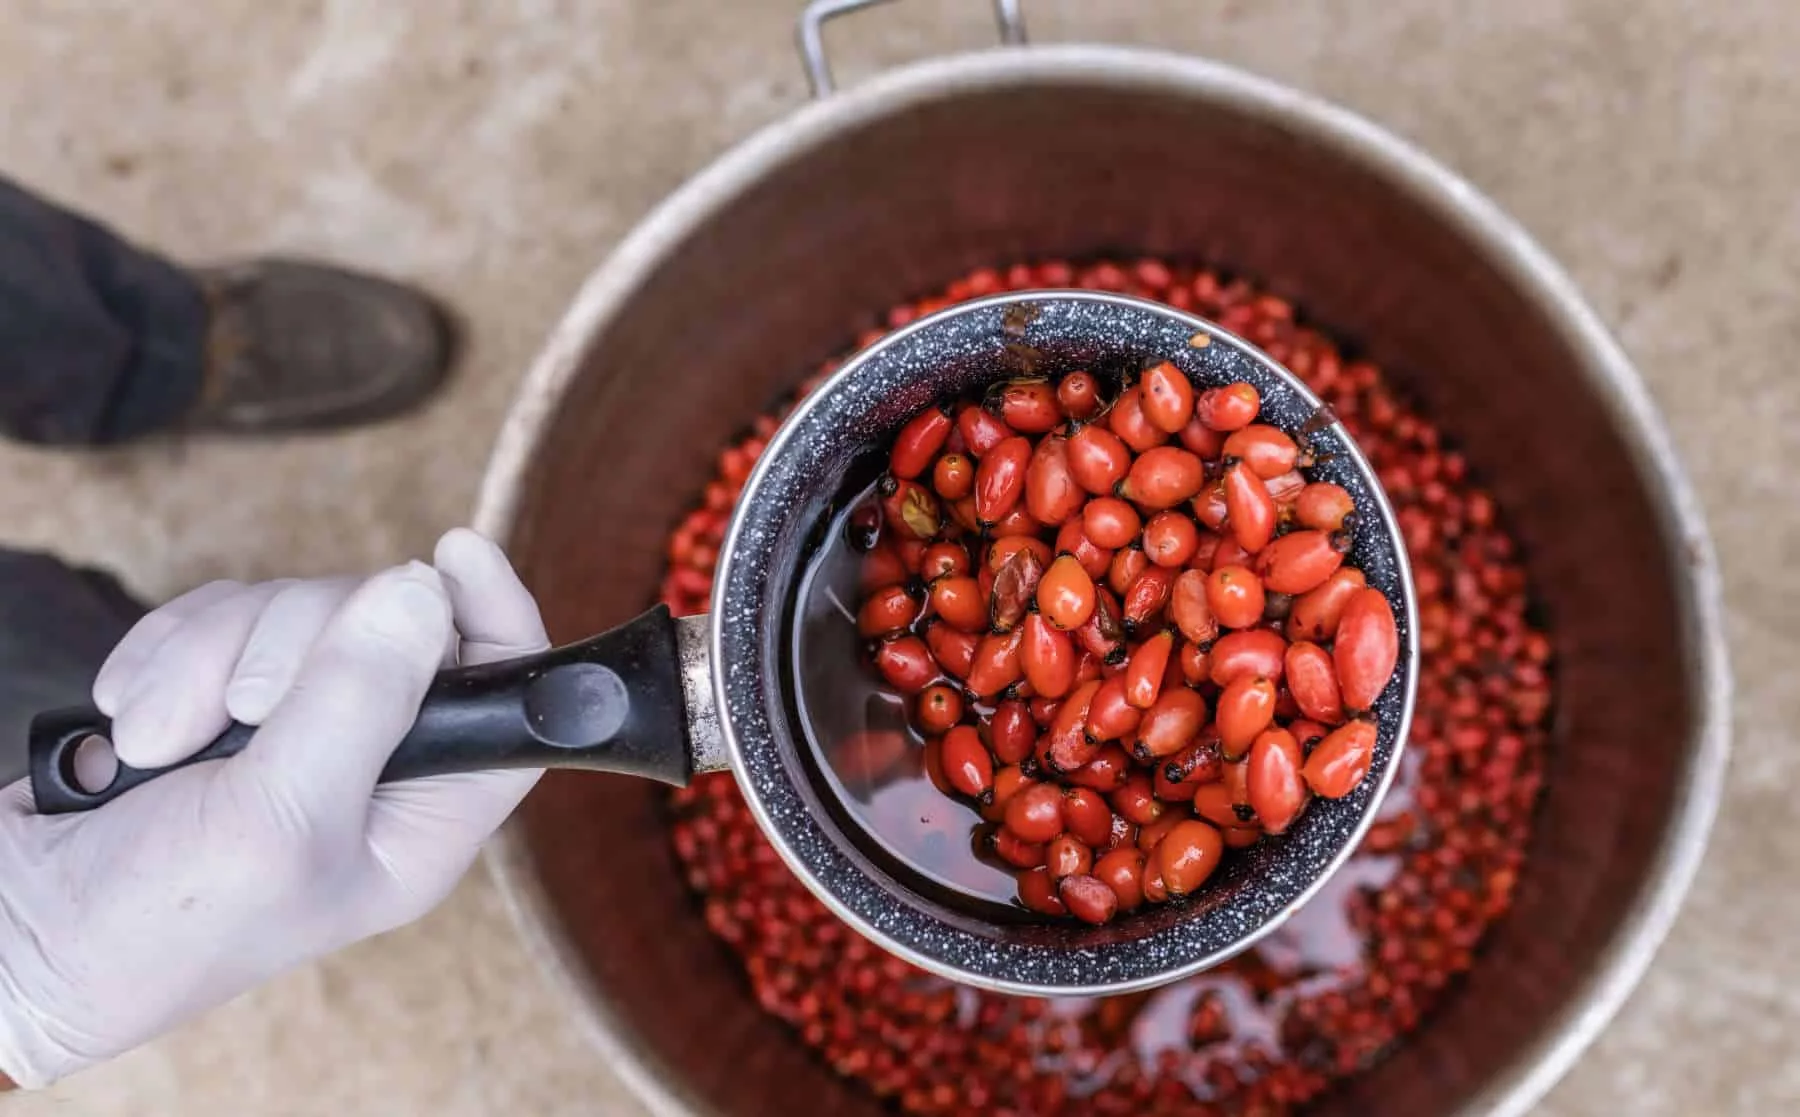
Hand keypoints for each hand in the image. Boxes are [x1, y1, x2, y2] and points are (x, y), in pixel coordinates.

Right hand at [0, 529, 548, 1087]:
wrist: (12, 931)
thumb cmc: (157, 924)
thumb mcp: (277, 821)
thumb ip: (358, 702)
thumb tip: (425, 590)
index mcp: (422, 813)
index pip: (506, 693)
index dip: (496, 613)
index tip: (455, 550)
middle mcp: (376, 761)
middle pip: (391, 624)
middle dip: (292, 648)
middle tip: (236, 716)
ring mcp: (297, 722)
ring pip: (297, 609)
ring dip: (211, 660)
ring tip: (158, 742)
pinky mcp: (220, 692)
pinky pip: (221, 615)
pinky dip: (169, 655)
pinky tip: (132, 722)